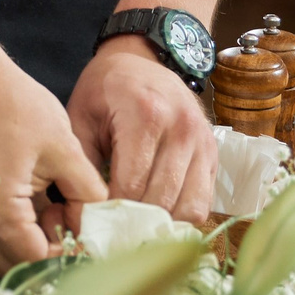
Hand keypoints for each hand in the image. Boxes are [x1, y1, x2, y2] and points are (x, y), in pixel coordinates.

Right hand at [0, 43, 107, 266]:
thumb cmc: (13, 104)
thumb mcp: (63, 147)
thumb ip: (86, 191)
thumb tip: (99, 222)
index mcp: (0, 210)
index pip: (39, 258)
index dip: (70, 252)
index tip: (93, 237)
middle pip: (19, 258)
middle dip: (53, 246)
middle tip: (78, 220)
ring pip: (6, 244)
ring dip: (36, 236)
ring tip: (60, 204)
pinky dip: (20, 223)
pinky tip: (41, 198)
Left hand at [68, 37, 218, 225]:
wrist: (142, 59)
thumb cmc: (105, 89)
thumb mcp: (81, 117)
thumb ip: (81, 165)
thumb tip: (81, 217)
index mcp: (146, 115)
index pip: (131, 185)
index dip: (110, 213)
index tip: (92, 226)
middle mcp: (182, 129)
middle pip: (161, 201)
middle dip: (134, 223)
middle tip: (111, 234)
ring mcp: (202, 142)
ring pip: (188, 208)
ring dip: (160, 224)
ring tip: (134, 226)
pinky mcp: (214, 154)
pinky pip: (203, 202)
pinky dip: (180, 215)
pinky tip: (156, 214)